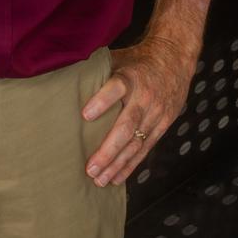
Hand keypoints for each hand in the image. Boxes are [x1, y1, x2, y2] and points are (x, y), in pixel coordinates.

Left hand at [81, 36, 196, 186]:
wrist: (175, 58)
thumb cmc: (138, 60)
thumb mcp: (119, 58)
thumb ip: (97, 71)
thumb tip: (63, 77)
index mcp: (131, 77)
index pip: (116, 88)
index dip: (102, 101)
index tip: (85, 115)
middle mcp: (144, 97)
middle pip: (126, 126)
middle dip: (107, 150)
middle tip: (90, 167)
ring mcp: (156, 114)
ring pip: (136, 143)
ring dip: (117, 164)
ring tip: (99, 180)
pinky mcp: (163, 125)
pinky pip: (145, 149)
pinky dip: (131, 165)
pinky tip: (116, 178)